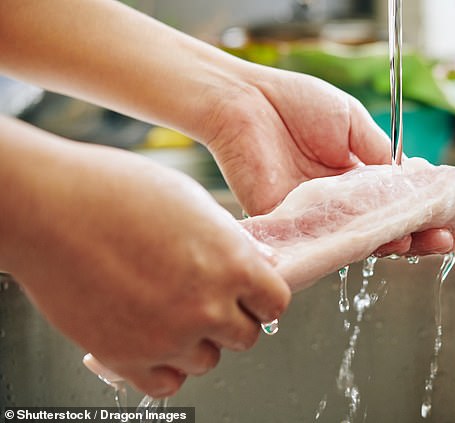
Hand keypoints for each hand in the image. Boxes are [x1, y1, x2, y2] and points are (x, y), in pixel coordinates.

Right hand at [0, 118, 290, 396]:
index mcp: (232, 264)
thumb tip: (262, 263)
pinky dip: (166, 367)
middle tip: (209, 300)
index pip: (275, 303)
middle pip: (246, 336)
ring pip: (207, 361)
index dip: (264, 297)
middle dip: (233, 319)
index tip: (252, 295)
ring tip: (173, 313)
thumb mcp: (192, 202)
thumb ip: (234, 241)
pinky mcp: (126, 358)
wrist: (50, 208)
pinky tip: (153, 338)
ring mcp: (167, 337)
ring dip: (199, 343)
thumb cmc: (115, 193)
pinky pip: (166, 383)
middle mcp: (207, 306)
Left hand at [202, 65, 454, 255]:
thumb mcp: (353, 122)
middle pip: (384, 227)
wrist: (247, 101)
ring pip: (361, 240)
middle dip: (419, 235)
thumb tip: (412, 179)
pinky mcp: (292, 226)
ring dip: (396, 244)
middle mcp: (340, 200)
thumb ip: (380, 154)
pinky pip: (327, 243)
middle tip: (447, 239)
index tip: (451, 215)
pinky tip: (386, 242)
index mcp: (355, 175)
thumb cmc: (296, 104)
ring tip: (426, 242)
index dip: (423, 210)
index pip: (395, 201)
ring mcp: (317, 215)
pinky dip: (358, 245)